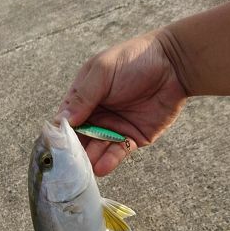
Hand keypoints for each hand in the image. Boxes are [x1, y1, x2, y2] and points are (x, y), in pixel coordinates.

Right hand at [56, 31, 186, 175]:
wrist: (174, 65)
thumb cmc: (135, 60)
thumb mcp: (102, 72)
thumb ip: (83, 96)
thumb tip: (62, 121)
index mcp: (85, 97)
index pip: (66, 119)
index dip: (60, 133)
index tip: (55, 147)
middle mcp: (97, 114)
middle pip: (79, 138)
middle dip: (74, 152)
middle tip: (68, 165)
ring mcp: (114, 128)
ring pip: (97, 149)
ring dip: (90, 160)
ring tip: (84, 170)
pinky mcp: (132, 138)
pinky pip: (117, 153)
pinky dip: (109, 161)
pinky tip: (101, 167)